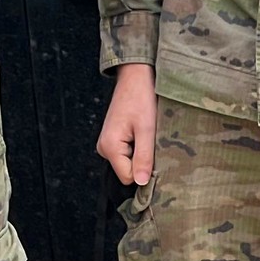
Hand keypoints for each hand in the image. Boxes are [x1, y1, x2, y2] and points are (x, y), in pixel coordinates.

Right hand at [96, 63, 157, 185]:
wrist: (135, 77)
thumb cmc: (141, 98)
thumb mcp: (147, 129)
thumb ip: (144, 158)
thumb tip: (142, 183)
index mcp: (109, 147)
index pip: (128, 178)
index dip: (145, 170)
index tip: (155, 154)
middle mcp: (104, 148)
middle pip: (128, 172)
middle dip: (143, 161)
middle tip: (151, 139)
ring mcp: (107, 144)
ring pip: (129, 163)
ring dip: (141, 153)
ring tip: (146, 132)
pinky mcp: (113, 140)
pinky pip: (128, 154)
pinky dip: (138, 147)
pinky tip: (142, 131)